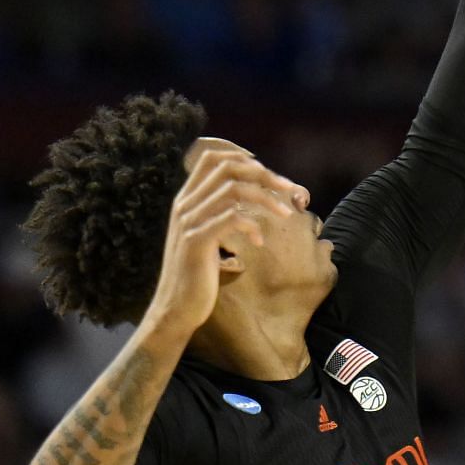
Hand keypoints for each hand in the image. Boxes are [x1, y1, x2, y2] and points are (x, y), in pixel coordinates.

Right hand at [143, 147, 295, 338]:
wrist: (175, 308)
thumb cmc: (197, 273)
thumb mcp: (206, 236)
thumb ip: (219, 213)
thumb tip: (252, 195)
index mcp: (186, 200)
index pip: (212, 158)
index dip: (242, 157)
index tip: (267, 173)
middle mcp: (185, 205)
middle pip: (228, 168)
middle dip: (264, 174)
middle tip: (289, 189)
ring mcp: (188, 222)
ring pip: (233, 189)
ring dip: (266, 198)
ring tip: (286, 214)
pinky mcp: (196, 241)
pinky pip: (231, 218)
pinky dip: (252, 225)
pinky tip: (259, 242)